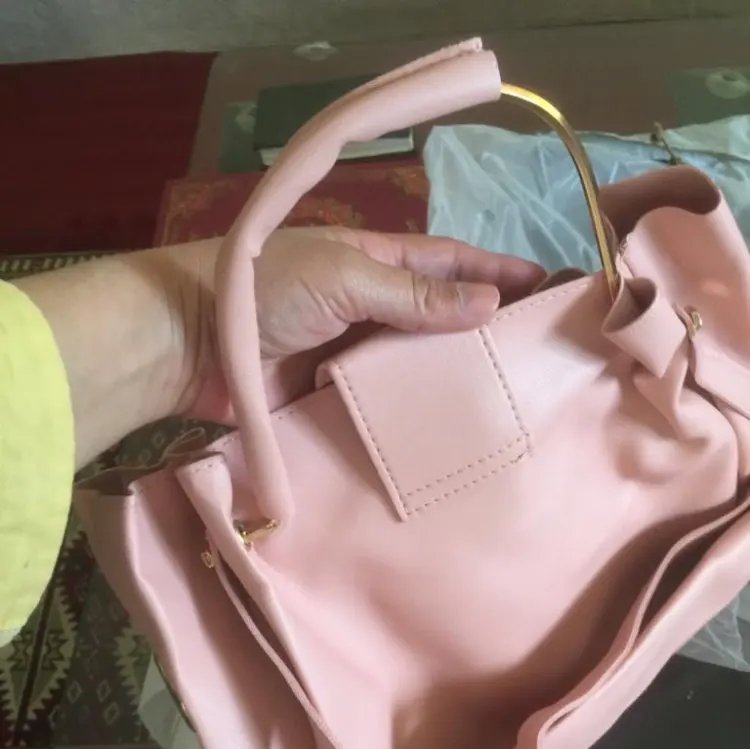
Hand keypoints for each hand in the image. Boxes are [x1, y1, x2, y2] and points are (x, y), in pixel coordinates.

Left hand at [177, 226, 543, 421]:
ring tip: (513, 399)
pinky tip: (453, 431)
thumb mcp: (346, 278)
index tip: (552, 288)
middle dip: (488, 330)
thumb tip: (489, 303)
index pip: (452, 263)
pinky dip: (416, 414)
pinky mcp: (338, 395)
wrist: (192, 344)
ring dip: (457, 378)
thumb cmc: (267, 292)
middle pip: (442, 317)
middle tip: (543, 356)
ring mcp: (356, 353)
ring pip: (418, 365)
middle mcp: (373, 306)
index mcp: (377, 261)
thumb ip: (413, 295)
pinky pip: (386, 404)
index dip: (499, 272)